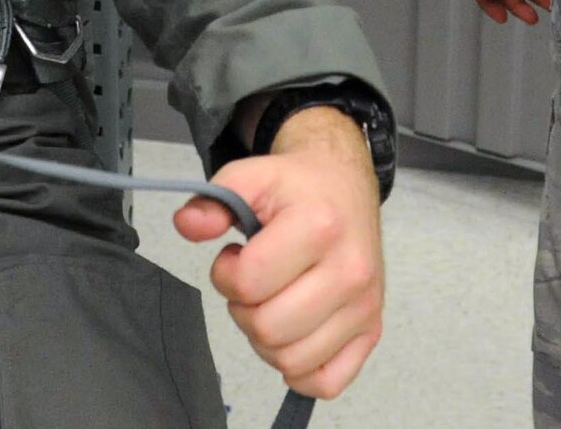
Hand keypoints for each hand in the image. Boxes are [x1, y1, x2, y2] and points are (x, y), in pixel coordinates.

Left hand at [173, 107, 383, 399]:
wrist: (345, 186)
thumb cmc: (298, 187)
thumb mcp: (251, 176)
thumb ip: (213, 199)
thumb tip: (187, 225)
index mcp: (320, 226)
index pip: (249, 282)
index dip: (226, 273)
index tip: (234, 255)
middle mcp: (351, 270)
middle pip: (269, 329)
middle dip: (244, 308)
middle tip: (253, 282)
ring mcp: (365, 306)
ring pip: (292, 361)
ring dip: (267, 338)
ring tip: (273, 300)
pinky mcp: (373, 331)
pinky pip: (326, 383)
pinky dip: (300, 369)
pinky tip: (295, 332)